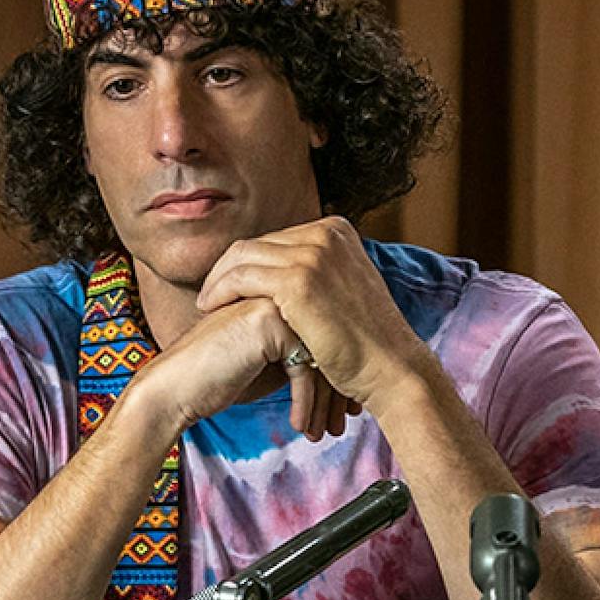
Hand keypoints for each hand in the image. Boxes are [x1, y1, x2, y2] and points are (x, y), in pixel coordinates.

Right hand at [125, 295, 350, 439]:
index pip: (324, 334)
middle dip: (337, 390)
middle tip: (340, 423)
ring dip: (325, 402)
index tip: (342, 410)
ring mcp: (272, 302)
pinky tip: (300, 426)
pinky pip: (305, 367)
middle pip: (327, 343)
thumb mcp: (266, 360)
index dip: (335, 375)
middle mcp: (278, 292)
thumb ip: (298, 351)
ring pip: (321, 355)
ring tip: (325, 432)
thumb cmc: (216, 378)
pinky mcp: (268, 323)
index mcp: (279, 296)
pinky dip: (305, 402)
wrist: (175, 388)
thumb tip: (341, 368)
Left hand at [193, 216, 429, 411]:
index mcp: (338, 230)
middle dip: (228, 268)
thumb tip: (285, 272)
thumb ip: (321, 272)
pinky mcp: (299, 279)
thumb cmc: (369, 342)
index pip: (276, 239)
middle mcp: (326, 232)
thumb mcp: (347, 289)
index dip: (248, 262)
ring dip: (218, 280)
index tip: (230, 285)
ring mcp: (314, 253)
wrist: (392, 368)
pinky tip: (213, 310)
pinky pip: (240, 276)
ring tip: (207, 304)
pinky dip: (220, 291)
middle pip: (256, 243)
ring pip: (242, 255)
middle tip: (210, 295)